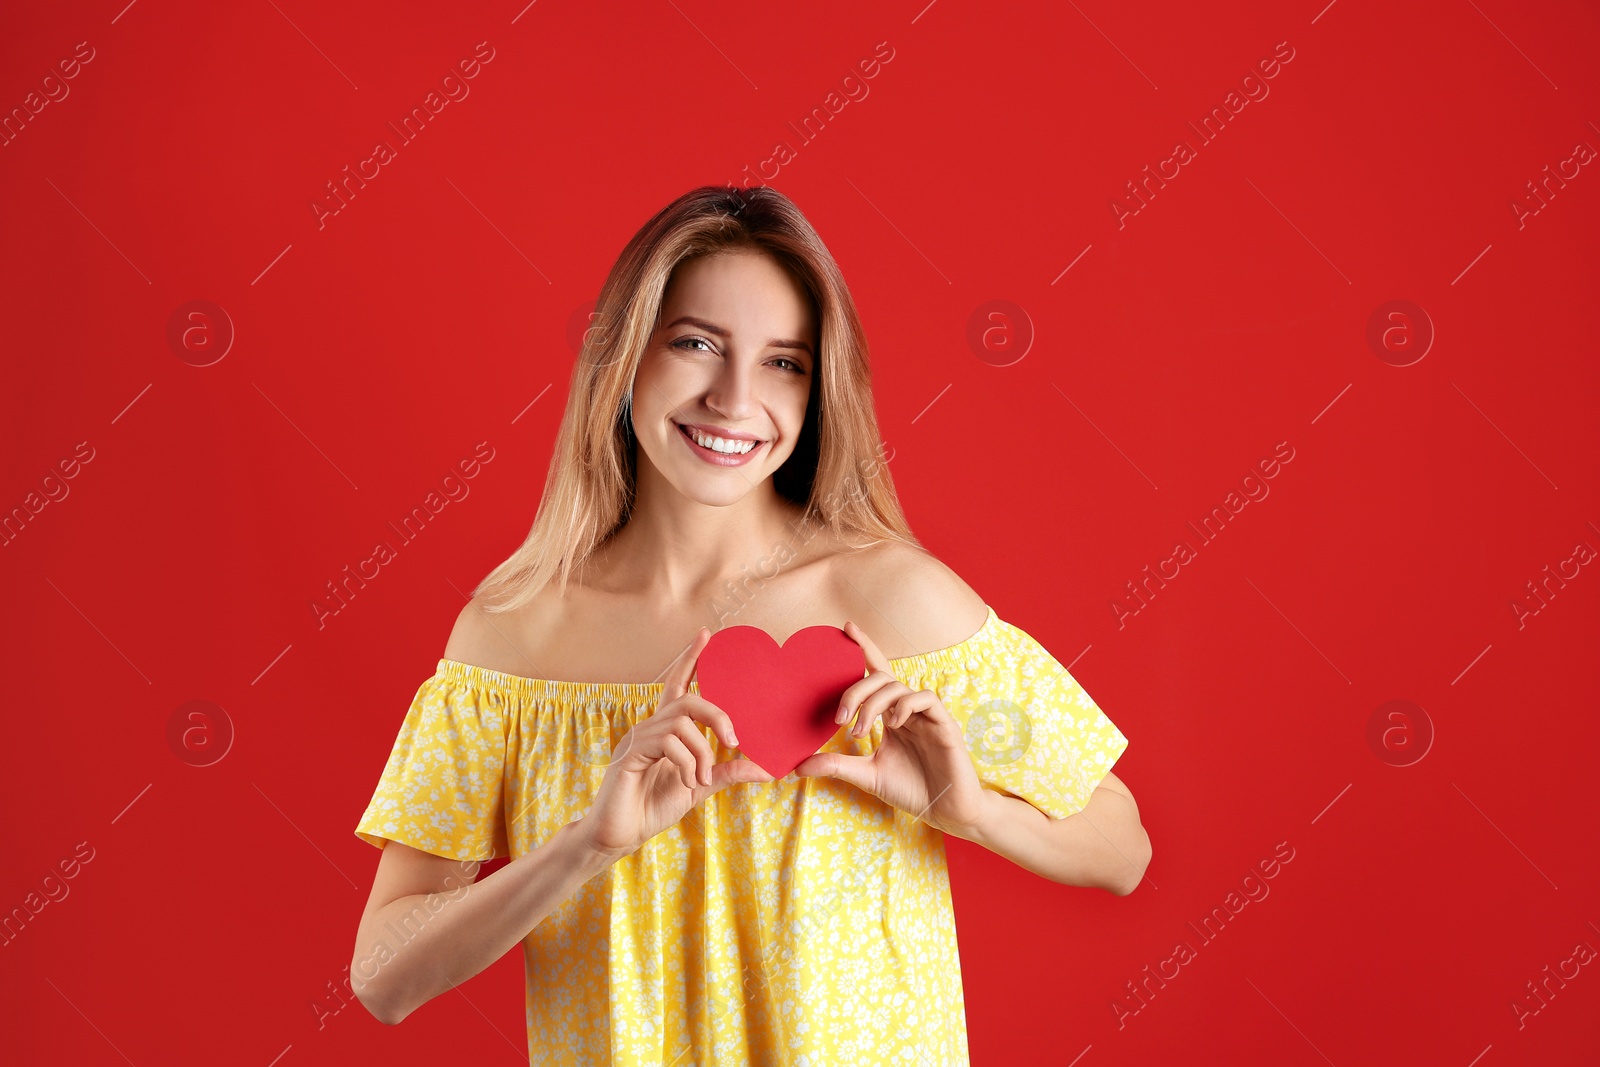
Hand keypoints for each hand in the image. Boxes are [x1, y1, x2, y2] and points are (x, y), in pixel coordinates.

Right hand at [576, 626, 773, 861]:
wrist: (620, 835)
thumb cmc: (653, 809)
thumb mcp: (699, 787)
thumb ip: (727, 773)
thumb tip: (765, 768)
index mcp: (665, 731)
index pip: (678, 685)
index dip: (690, 660)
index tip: (706, 636)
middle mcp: (650, 728)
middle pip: (687, 699)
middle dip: (717, 716)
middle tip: (734, 742)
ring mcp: (637, 738)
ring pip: (681, 723)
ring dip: (702, 752)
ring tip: (700, 779)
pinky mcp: (630, 754)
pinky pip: (667, 743)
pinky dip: (685, 763)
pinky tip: (685, 782)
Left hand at [794, 620, 988, 837]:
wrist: (947, 811)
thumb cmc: (911, 790)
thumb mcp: (867, 775)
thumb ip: (837, 765)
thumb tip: (797, 766)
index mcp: (890, 715)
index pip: (876, 673)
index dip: (864, 648)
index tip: (845, 628)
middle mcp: (907, 709)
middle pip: (880, 677)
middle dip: (855, 690)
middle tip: (840, 718)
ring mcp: (926, 715)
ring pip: (897, 686)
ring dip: (873, 705)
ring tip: (862, 732)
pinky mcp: (944, 724)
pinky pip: (924, 698)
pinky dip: (904, 706)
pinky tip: (893, 724)